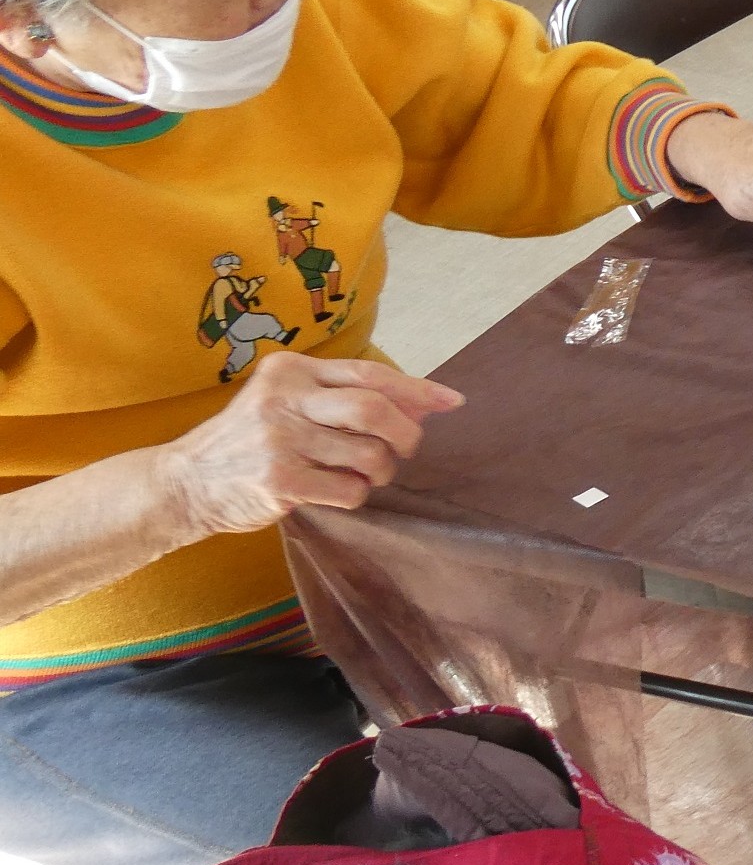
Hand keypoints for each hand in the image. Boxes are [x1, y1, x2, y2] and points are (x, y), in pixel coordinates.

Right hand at [159, 354, 464, 535]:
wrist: (186, 482)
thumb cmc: (251, 440)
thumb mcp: (288, 401)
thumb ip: (345, 396)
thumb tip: (426, 403)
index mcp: (290, 370)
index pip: (369, 374)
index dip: (417, 390)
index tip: (453, 402)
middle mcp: (283, 398)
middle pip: (373, 410)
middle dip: (405, 433)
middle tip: (406, 450)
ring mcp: (279, 439)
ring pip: (367, 454)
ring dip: (379, 470)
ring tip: (364, 473)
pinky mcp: (278, 480)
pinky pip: (349, 489)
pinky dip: (356, 494)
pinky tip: (335, 490)